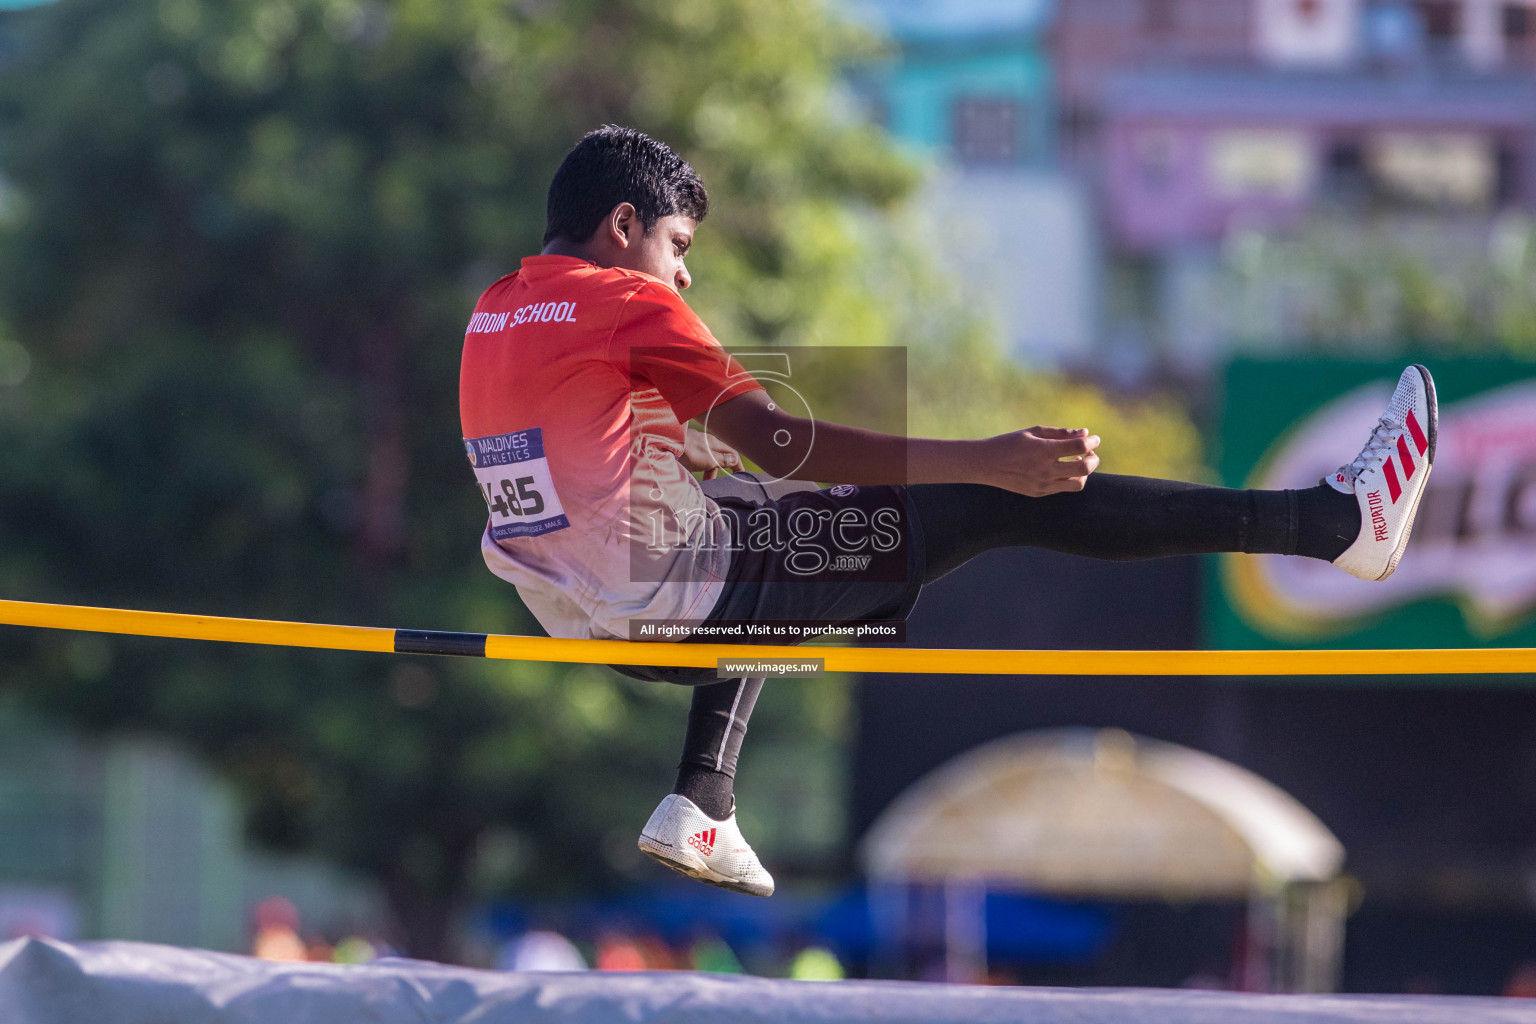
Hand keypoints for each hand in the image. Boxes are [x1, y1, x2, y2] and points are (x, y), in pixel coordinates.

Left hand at [681, 426, 742, 479]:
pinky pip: (694, 458)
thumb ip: (722, 459)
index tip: (740, 475)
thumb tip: (734, 459)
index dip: (737, 464)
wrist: (665, 444)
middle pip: (717, 457)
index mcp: (714, 443)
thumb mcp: (709, 458)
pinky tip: (689, 472)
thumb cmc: (689, 451)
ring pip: (705, 458)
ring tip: (699, 480)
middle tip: (712, 483)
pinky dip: (695, 467)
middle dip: (717, 470)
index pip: (731, 453)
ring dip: (705, 470)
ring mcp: (694, 444)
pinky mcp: (684, 448)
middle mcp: (705, 442)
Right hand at [984, 426, 1100, 496]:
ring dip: (1084, 473)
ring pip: (1078, 484)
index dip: (1092, 441)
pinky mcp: (1039, 493)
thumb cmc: (1010, 443)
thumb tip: (1084, 433)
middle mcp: (1045, 470)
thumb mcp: (1033, 432)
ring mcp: (1043, 484)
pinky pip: (1063, 488)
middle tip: (1091, 453)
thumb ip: (1060, 433)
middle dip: (1094, 459)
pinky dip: (1069, 478)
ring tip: (1077, 461)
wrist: (986, 464)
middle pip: (1084, 468)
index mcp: (1043, 450)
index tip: (1093, 438)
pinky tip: (1062, 468)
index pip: (1079, 447)